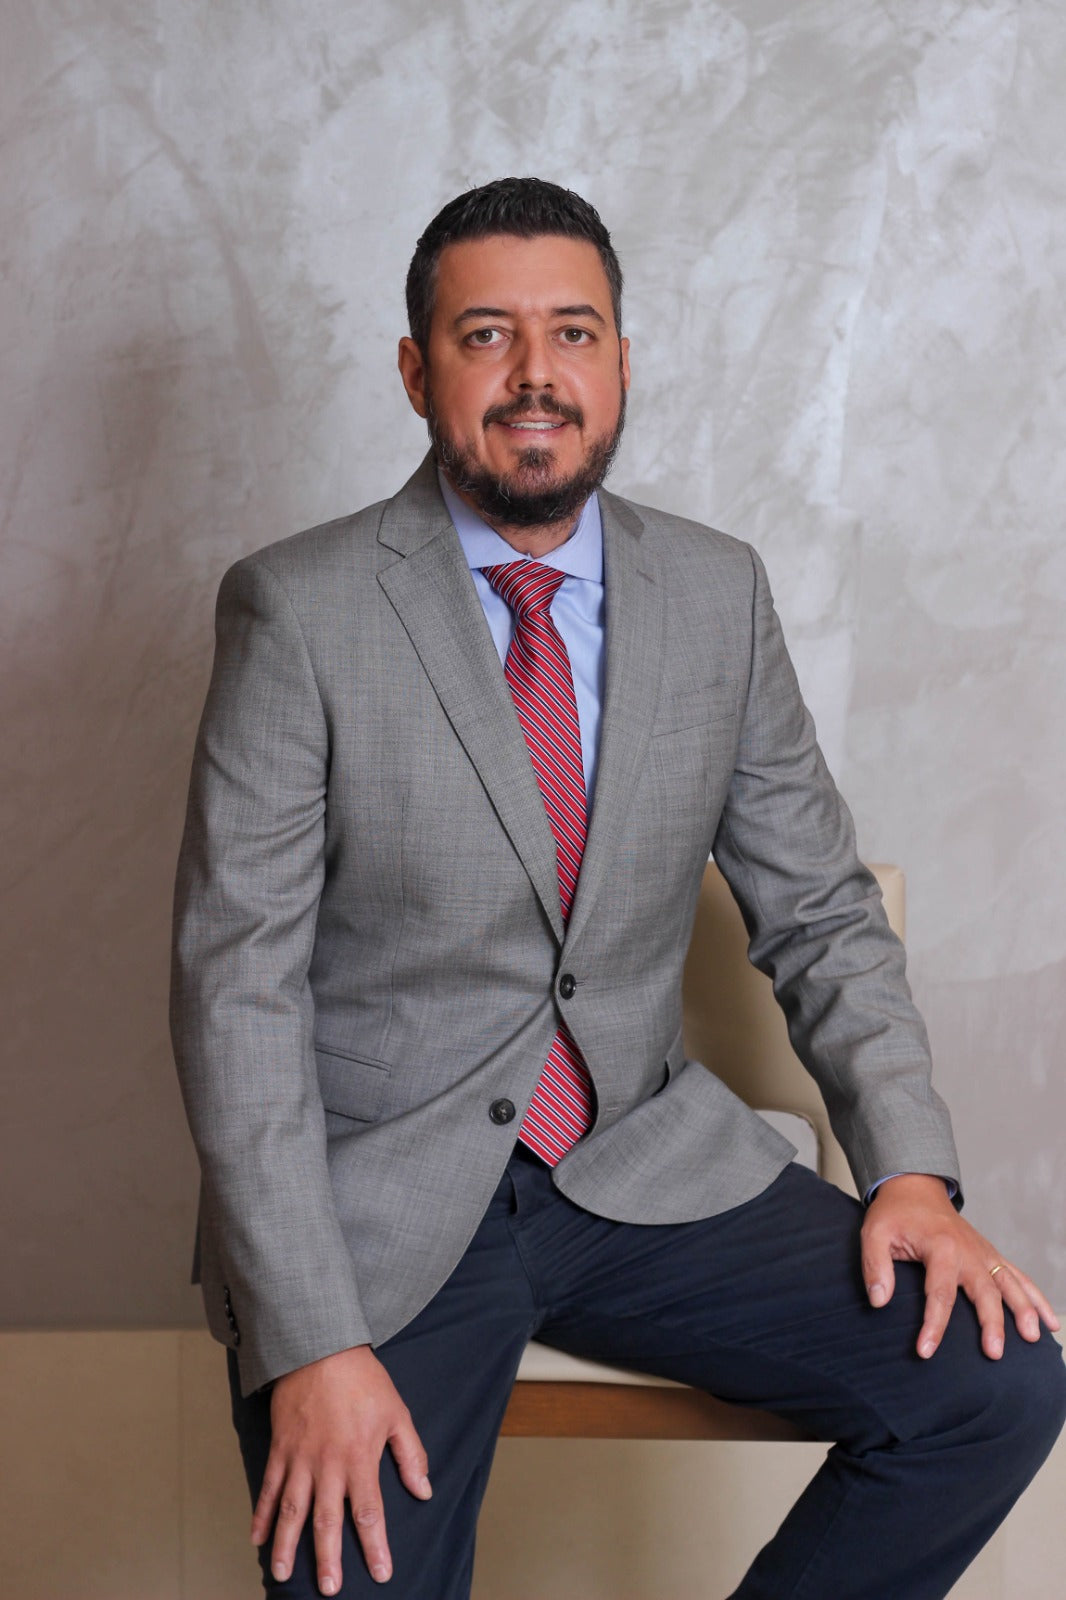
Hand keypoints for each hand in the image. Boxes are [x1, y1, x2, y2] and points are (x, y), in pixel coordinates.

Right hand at [251, 1344, 431, 1592]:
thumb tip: (423, 1490)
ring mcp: (299, 1458)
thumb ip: (410, 1454)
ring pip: (291, 1511)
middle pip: (327, 1520)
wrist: (320, 1347)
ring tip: (283, 1575)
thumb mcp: (397, 1412)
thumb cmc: (363, 1379)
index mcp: (359, 1457)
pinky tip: (257, 1538)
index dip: (375, 1546)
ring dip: (287, 1545)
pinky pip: (268, 1487)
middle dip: (328, 1558)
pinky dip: (261, 1514)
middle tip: (329, 1589)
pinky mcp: (280, 1448)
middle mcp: (327, 1464)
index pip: (369, 1512)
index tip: (380, 1573)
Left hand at [861, 1172, 1059, 1360]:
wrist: (915, 1188)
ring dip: (1024, 1309)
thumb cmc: (894, 1214)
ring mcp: (983, 1252)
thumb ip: (875, 1266)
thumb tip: (879, 1301)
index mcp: (940, 1246)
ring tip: (1034, 1337)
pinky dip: (1036, 1297)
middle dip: (991, 1323)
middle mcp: (968, 1250)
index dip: (933, 1324)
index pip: (939, 1292)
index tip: (925, 1352)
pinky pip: (1018, 1276)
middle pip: (984, 1290)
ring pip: (1009, 1283)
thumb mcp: (874, 1234)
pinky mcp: (990, 1255)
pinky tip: (1049, 1321)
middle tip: (994, 1353)